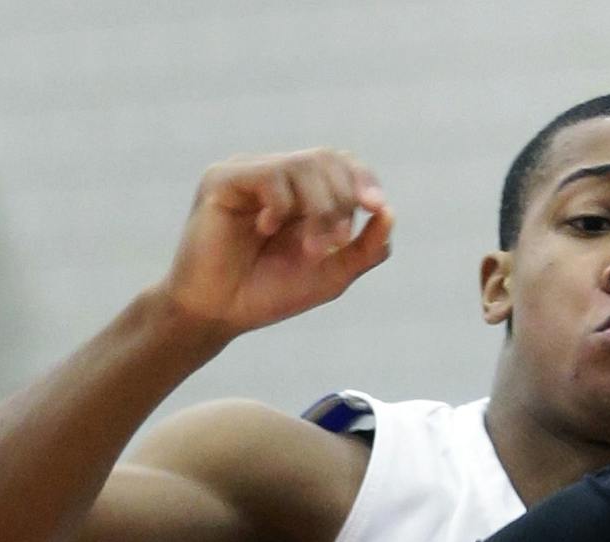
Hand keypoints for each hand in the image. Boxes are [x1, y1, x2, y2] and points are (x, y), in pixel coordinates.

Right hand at [158, 149, 392, 340]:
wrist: (220, 314)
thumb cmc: (270, 293)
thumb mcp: (332, 274)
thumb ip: (365, 248)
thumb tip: (389, 212)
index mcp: (302, 193)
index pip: (340, 164)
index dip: (363, 179)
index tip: (375, 206)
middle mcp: (276, 176)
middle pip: (327, 159)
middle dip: (343, 201)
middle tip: (336, 242)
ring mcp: (248, 174)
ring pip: (303, 165)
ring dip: (320, 209)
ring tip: (311, 250)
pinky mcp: (222, 179)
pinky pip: (270, 175)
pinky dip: (282, 206)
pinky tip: (266, 231)